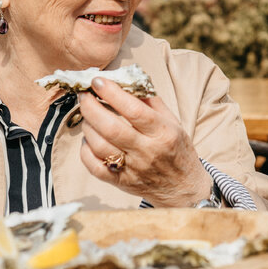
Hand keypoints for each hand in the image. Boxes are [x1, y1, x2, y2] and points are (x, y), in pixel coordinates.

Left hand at [76, 78, 212, 206]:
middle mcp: (147, 151)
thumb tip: (127, 80)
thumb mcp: (173, 122)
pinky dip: (86, 151)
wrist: (183, 188)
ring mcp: (133, 169)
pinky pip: (95, 168)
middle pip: (112, 128)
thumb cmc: (177, 150)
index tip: (98, 81)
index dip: (112, 93)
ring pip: (100, 146)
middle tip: (84, 96)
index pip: (134, 110)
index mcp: (163, 133)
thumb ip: (151, 101)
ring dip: (88, 126)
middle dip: (92, 108)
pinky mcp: (121, 182)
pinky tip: (88, 140)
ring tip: (87, 115)